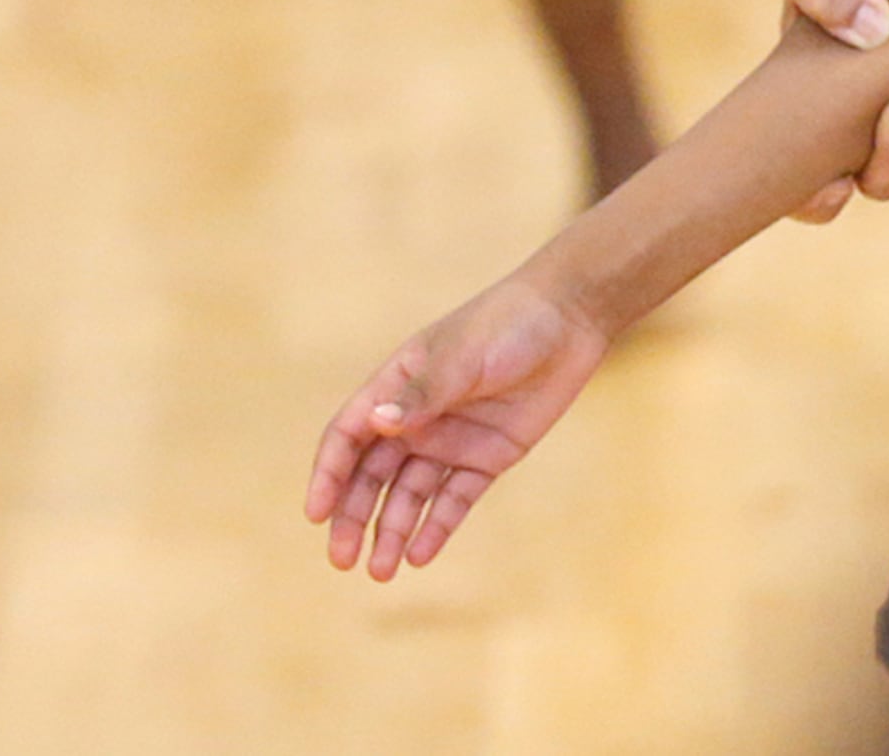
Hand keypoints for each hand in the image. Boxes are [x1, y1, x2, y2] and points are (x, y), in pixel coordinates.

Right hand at [306, 274, 609, 579]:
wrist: (572, 317)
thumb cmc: (508, 324)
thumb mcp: (462, 357)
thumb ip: (423, 394)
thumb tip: (375, 423)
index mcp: (397, 385)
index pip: (348, 435)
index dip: (329, 474)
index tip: (316, 514)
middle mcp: (417, 418)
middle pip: (371, 476)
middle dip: (354, 517)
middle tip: (342, 560)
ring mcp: (451, 440)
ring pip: (409, 495)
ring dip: (393, 531)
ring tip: (382, 572)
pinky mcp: (488, 457)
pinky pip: (454, 499)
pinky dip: (437, 527)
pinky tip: (421, 555)